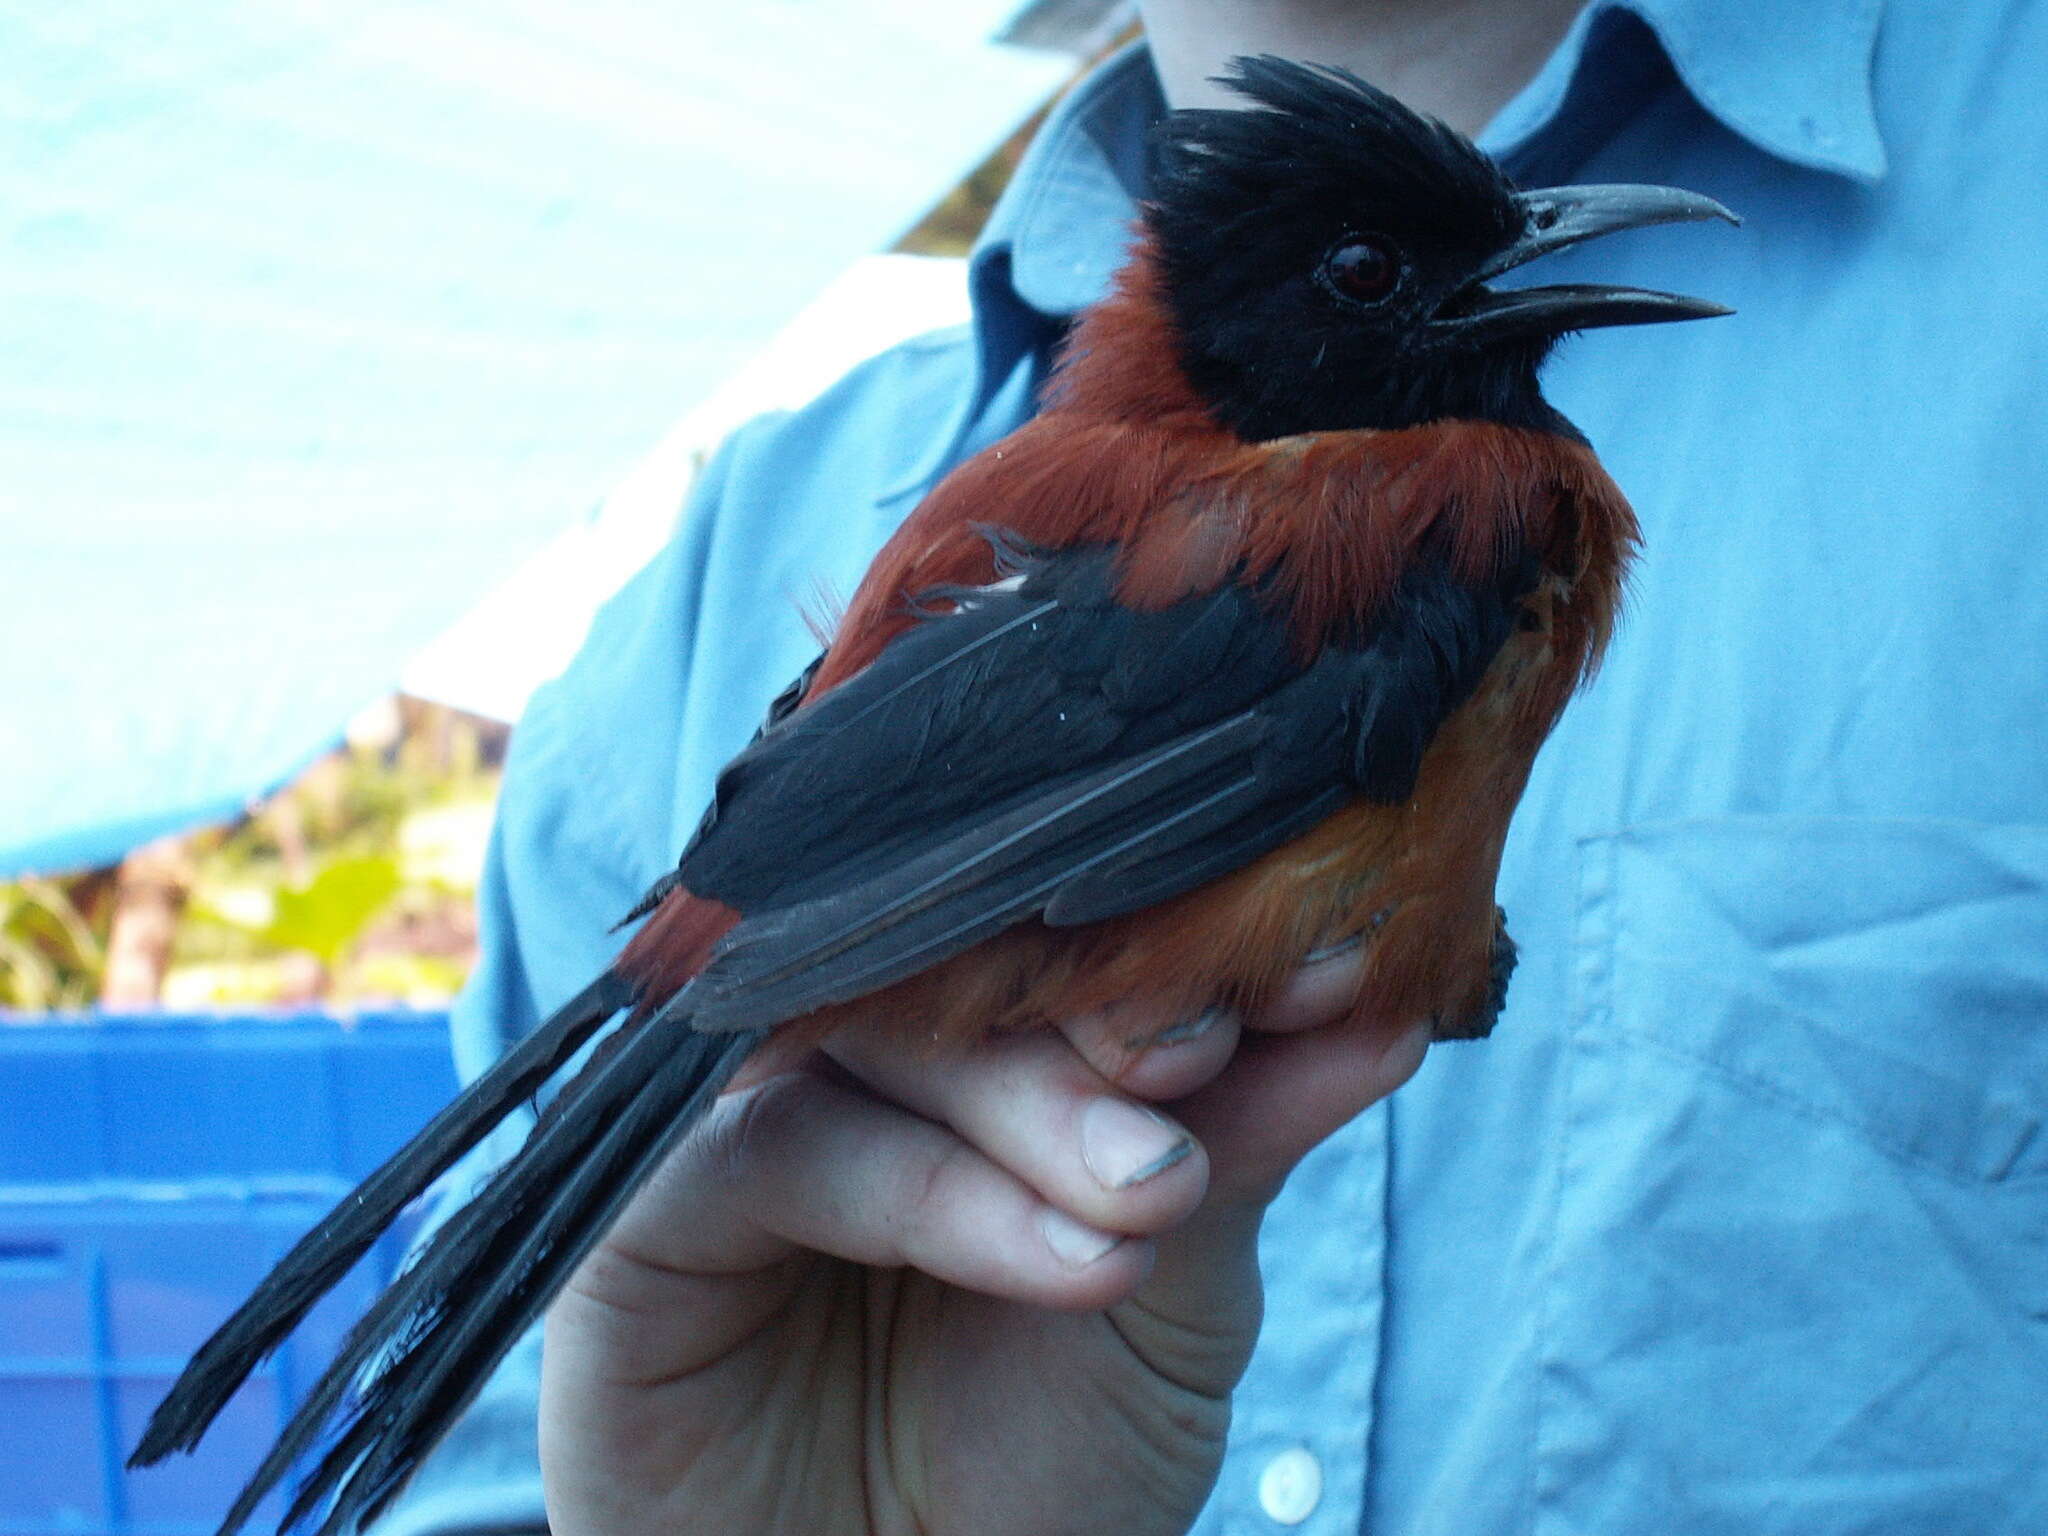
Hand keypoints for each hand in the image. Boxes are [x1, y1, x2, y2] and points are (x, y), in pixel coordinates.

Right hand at [539, 952, 1428, 1535]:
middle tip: (1205, 1068)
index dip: (1185, 940)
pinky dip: (925, 1186)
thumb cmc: (1040, 1472)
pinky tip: (1068, 1257)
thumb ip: (1241, 1136)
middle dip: (1103, 1011)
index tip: (1325, 969)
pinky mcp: (642, 1225)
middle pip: (957, 967)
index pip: (1057, 941)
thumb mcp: (1176, 1293)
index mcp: (962, 1056)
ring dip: (1032, 1103)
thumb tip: (1383, 999)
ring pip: (870, 1036)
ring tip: (1153, 1196)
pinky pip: (769, 1149)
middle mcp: (843, 1067)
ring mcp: (736, 1131)